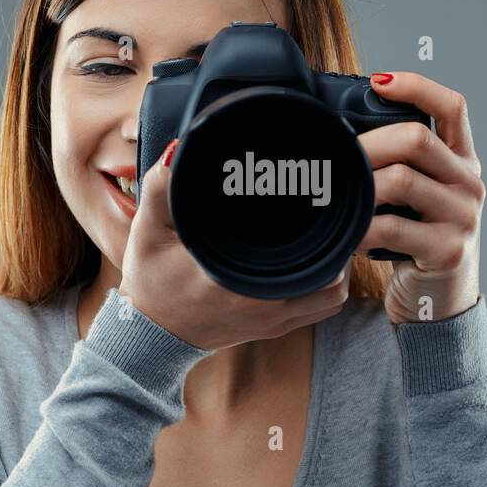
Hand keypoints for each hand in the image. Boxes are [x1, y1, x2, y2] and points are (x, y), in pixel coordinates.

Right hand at [118, 138, 351, 351]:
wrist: (151, 335)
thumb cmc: (151, 282)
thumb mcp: (148, 232)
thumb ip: (159, 189)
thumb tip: (176, 151)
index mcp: (238, 282)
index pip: (301, 251)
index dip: (319, 222)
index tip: (319, 193)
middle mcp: (264, 306)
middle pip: (331, 272)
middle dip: (336, 239)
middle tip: (330, 207)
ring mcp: (274, 321)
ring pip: (333, 293)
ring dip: (339, 264)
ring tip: (330, 233)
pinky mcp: (276, 328)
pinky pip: (321, 309)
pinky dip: (329, 286)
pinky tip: (321, 260)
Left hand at [355, 72, 484, 323]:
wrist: (438, 304)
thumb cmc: (415, 243)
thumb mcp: (419, 197)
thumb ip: (401, 164)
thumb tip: (343, 130)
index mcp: (464, 161)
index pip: (453, 107)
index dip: (416, 85)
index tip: (378, 81)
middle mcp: (470, 184)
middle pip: (417, 139)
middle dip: (367, 142)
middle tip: (332, 154)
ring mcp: (463, 217)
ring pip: (402, 180)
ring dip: (359, 185)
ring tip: (335, 193)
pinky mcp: (447, 250)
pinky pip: (392, 227)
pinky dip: (360, 226)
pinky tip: (346, 232)